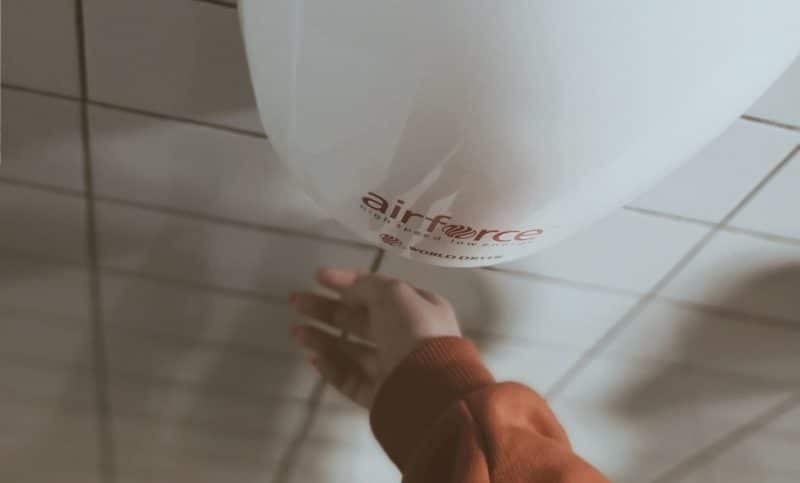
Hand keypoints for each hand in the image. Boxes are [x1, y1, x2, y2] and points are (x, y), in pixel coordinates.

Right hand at [290, 267, 461, 408]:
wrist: (428, 388)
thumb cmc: (413, 332)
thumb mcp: (394, 294)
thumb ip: (367, 285)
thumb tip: (347, 283)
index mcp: (419, 310)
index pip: (378, 292)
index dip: (347, 282)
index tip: (317, 276)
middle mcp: (407, 338)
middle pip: (360, 321)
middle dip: (327, 310)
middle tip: (296, 301)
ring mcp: (393, 369)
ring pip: (352, 351)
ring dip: (323, 339)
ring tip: (296, 332)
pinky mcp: (380, 396)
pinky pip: (351, 379)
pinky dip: (332, 368)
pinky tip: (314, 358)